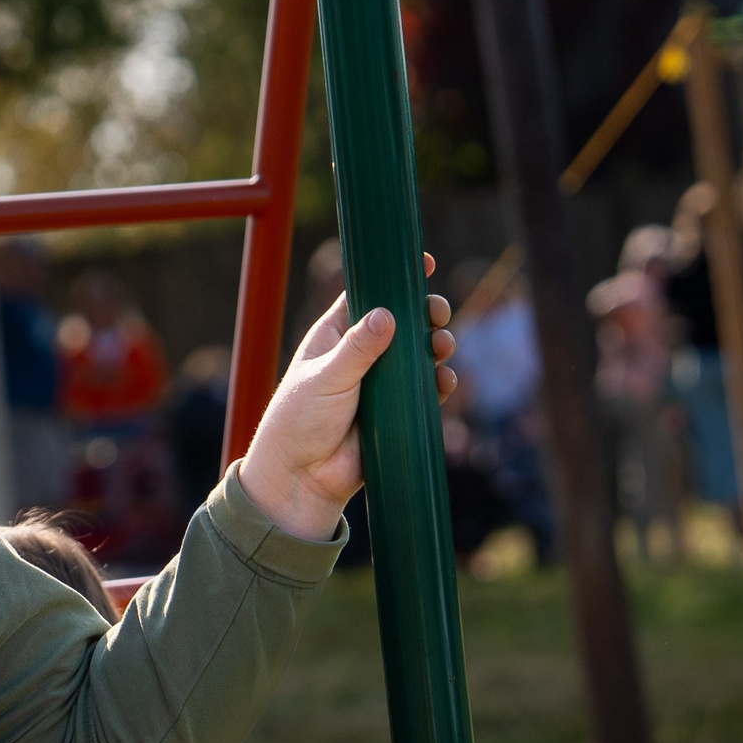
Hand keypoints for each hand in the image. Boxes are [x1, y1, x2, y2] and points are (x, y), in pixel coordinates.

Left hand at [236, 254, 455, 541]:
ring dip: (435, 346)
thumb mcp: (326, 379)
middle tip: (437, 312)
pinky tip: (443, 381)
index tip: (422, 262)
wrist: (301, 480)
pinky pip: (424, 392)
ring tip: (441, 346)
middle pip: (402, 322)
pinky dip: (438, 383)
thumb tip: (387, 314)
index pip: (367, 296)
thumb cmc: (299, 423)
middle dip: (424, 313)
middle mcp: (360, 355)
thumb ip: (358, 349)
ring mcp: (380, 384)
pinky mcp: (396, 412)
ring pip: (418, 355)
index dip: (393, 278)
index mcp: (334, 336)